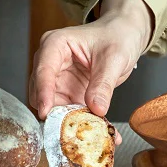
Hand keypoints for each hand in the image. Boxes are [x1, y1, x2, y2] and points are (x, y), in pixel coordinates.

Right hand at [29, 0, 154, 143]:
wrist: (124, 35)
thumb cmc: (116, 36)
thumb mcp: (114, 58)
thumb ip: (103, 83)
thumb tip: (96, 109)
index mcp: (55, 45)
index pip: (43, 70)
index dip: (44, 92)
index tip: (46, 112)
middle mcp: (50, 62)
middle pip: (41, 91)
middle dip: (55, 111)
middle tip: (71, 128)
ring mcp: (57, 79)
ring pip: (52, 105)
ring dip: (68, 120)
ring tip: (89, 132)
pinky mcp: (67, 92)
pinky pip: (68, 110)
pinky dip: (80, 121)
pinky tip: (99, 131)